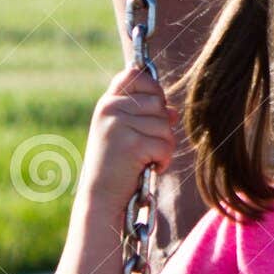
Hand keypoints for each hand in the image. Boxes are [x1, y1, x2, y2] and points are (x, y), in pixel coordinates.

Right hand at [78, 66, 178, 205]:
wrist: (101, 198)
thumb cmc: (115, 168)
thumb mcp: (126, 136)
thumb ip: (146, 118)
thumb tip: (173, 111)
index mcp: (107, 103)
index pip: (135, 75)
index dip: (153, 89)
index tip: (153, 111)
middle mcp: (110, 109)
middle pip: (158, 103)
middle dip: (161, 128)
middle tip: (145, 148)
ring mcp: (119, 125)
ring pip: (165, 125)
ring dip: (163, 147)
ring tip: (144, 160)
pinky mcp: (132, 143)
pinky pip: (165, 145)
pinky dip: (162, 160)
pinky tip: (146, 168)